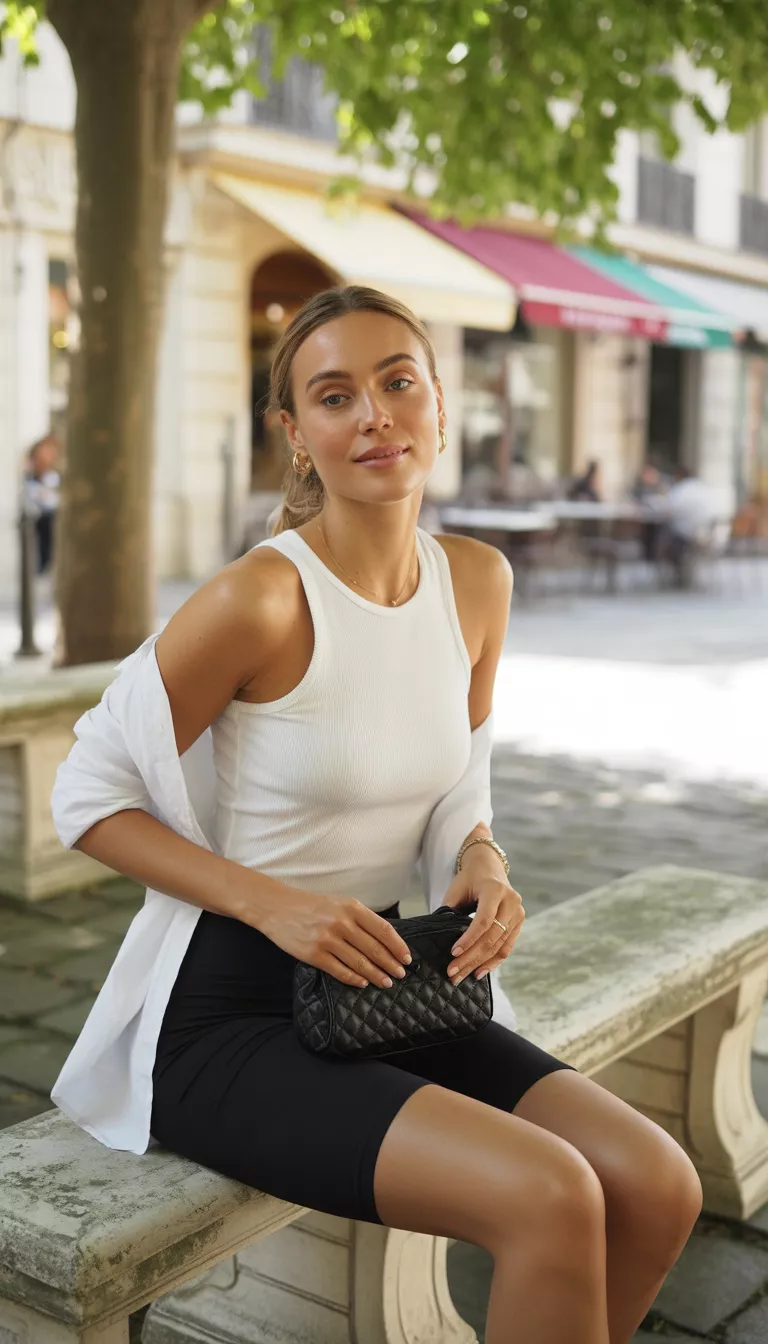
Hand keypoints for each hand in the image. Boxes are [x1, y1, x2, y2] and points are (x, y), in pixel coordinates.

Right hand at [259, 887, 411, 988]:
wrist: (277, 908)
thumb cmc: (311, 906)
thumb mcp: (339, 903)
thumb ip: (359, 918)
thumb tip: (383, 939)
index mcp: (351, 907)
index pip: (383, 929)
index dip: (398, 946)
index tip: (407, 958)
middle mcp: (341, 923)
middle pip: (374, 948)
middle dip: (390, 964)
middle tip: (400, 975)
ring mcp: (327, 940)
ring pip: (359, 962)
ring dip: (375, 975)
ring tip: (385, 982)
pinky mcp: (314, 955)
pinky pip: (340, 971)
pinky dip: (354, 979)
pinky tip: (362, 983)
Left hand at [441, 860, 524, 984]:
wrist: (489, 867)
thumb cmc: (469, 879)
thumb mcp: (456, 889)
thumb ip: (450, 911)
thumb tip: (438, 939)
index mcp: (495, 890)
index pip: (483, 920)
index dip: (469, 939)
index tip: (453, 954)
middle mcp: (511, 902)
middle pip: (492, 937)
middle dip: (471, 958)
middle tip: (453, 973)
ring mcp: (518, 913)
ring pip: (499, 946)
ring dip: (480, 964)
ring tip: (462, 976)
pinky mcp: (519, 923)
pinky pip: (506, 948)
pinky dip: (493, 962)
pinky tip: (479, 971)